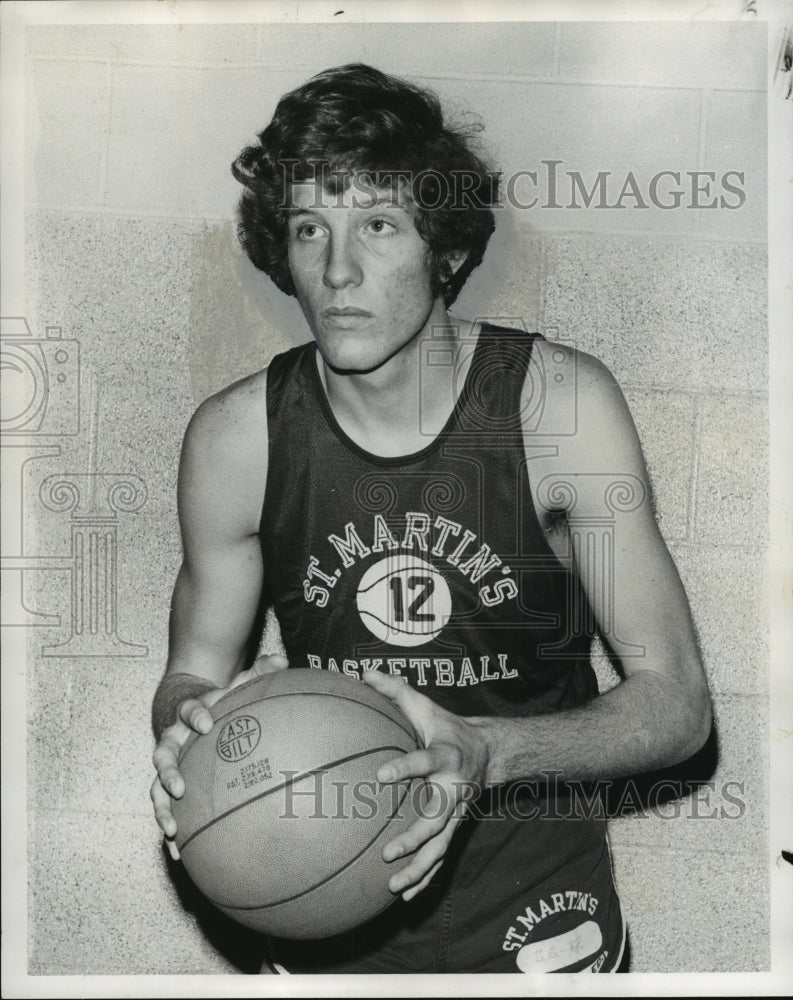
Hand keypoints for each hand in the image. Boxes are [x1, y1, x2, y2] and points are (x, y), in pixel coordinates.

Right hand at [150, 654, 288, 858]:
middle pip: (162, 755)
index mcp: (189, 714)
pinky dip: (173, 832)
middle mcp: (173, 740)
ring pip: (156, 788)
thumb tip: (283, 661)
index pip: (189, 711)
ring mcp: (169, 767)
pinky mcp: (172, 788)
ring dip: (162, 809)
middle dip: (168, 772)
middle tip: (179, 787)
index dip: (195, 716)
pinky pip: (168, 810)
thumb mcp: (238, 684)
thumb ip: (258, 673)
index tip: (206, 724)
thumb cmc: (220, 701)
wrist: (190, 712)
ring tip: (173, 829)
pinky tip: (182, 854)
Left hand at [362, 670, 489, 901]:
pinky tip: (406, 897)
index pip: (425, 762)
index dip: (406, 768)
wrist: (489, 752)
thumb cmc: (447, 727)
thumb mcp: (425, 706)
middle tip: (388, 851)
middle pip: (437, 819)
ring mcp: (456, 813)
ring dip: (419, 869)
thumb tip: (362, 672)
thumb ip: (395, 690)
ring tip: (392, 886)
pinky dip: (426, 878)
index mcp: (446, 757)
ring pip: (440, 847)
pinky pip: (440, 856)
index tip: (381, 775)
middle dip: (415, 838)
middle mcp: (454, 790)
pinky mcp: (455, 827)